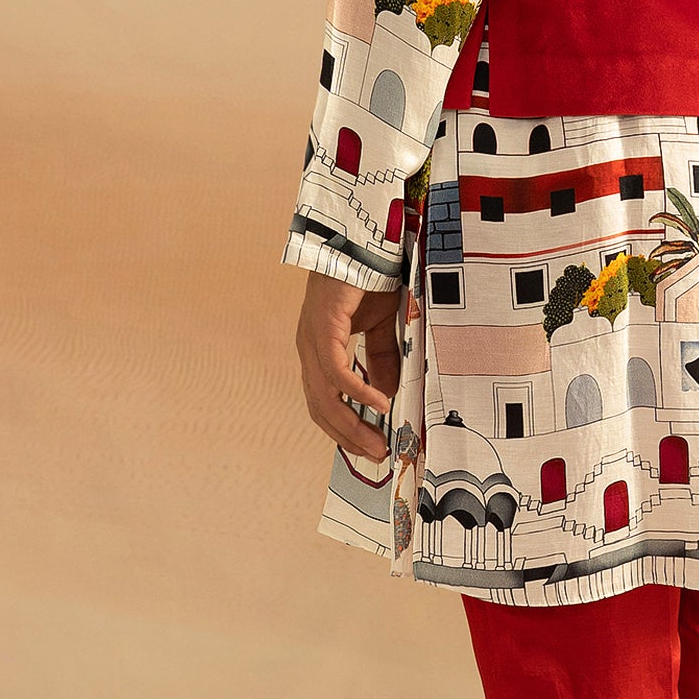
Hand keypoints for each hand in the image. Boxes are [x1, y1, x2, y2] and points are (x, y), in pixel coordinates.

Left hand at [295, 269, 402, 460]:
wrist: (364, 242)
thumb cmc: (369, 278)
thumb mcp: (381, 328)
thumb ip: (381, 361)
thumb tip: (387, 396)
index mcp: (320, 350)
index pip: (325, 402)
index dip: (345, 429)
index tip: (370, 449)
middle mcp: (310, 350)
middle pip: (321, 408)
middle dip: (349, 437)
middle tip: (377, 456)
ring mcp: (312, 341)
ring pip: (325, 398)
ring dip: (352, 425)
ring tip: (378, 443)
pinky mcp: (323, 329)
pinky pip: (337, 373)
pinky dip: (358, 394)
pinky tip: (380, 405)